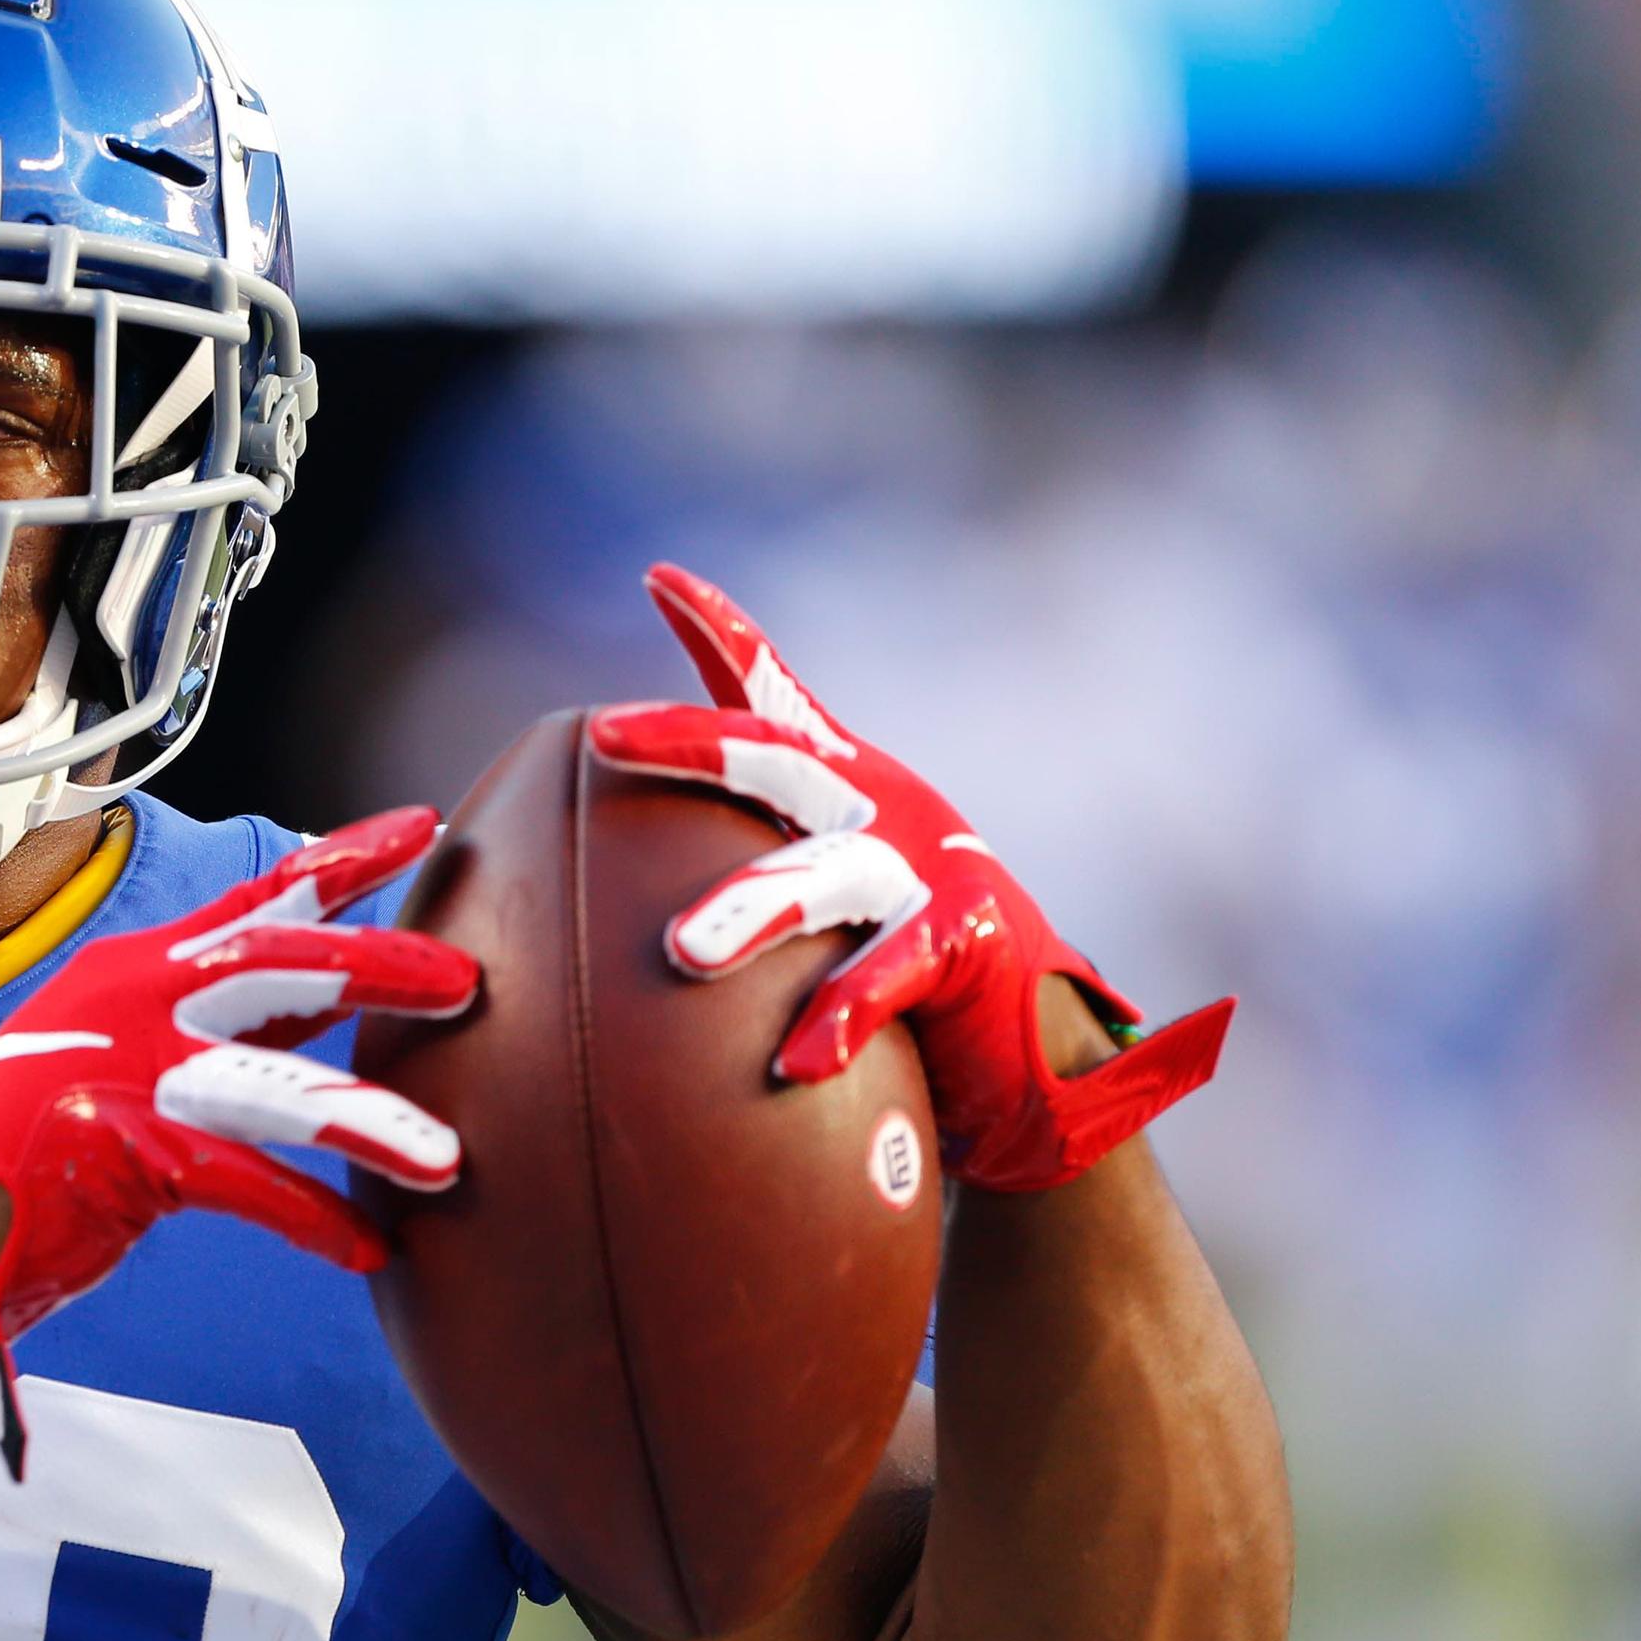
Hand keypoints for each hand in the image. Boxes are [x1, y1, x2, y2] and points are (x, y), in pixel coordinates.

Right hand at [0, 809, 476, 1473]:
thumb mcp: (105, 1035)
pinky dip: (313, 1222)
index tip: (421, 830)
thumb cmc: (22, 1128)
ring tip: (444, 1157)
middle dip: (378, 965)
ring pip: (277, 1084)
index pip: (261, 900)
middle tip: (464, 980)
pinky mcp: (134, 1159)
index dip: (344, 861)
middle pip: (280, 962)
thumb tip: (298, 1002)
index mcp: (142, 970)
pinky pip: (249, 1190)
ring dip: (368, 1120)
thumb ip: (191, 1012)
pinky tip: (371, 1248)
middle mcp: (143, 1006)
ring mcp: (138, 1080)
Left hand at [585, 563, 1229, 1193]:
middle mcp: (879, 808)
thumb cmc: (903, 970)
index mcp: (838, 789)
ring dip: (754, 908)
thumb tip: (616, 916)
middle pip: (776, 756)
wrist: (1032, 1043)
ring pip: (824, 877)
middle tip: (607, 736)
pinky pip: (890, 975)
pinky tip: (798, 1063)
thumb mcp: (820, 904)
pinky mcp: (967, 941)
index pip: (768, 697)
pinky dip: (842, 1016)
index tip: (658, 577)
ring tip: (683, 951)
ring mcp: (928, 869)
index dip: (717, 631)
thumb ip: (739, 878)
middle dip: (691, 740)